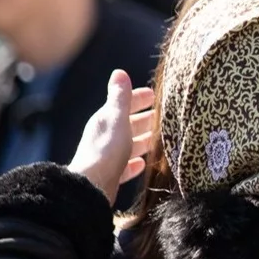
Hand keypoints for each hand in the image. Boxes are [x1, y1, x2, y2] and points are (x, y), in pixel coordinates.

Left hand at [70, 71, 155, 204]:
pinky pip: (126, 166)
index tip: (155, 95)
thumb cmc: (107, 149)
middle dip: (145, 119)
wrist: (92, 186)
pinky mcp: (112, 175)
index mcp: (106, 121)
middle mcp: (106, 137)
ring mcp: (108, 157)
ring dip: (144, 140)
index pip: (124, 104)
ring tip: (162, 139)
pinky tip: (143, 163)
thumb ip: (120, 97)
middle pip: (129, 125)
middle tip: (166, 116)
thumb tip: (118, 72)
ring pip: (130, 145)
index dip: (139, 98)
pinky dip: (135, 163)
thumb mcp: (116, 118)